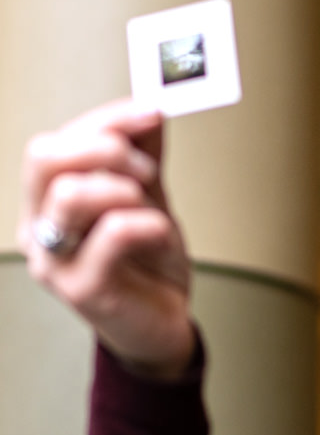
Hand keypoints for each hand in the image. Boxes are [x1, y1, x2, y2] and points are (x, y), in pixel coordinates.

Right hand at [17, 99, 195, 379]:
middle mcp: (40, 228)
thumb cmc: (149, 264)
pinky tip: (162, 235)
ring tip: (153, 210)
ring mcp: (55, 261)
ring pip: (71, 194)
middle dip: (106, 148)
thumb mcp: (149, 200)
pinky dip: (148, 223)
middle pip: (45, 158)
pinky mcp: (82, 289)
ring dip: (127, 190)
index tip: (151, 112)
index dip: (106, 120)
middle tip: (148, 169)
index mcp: (48, 202)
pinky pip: (111, 233)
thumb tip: (150, 111)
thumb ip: (145, 158)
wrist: (164, 322)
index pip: (55, 143)